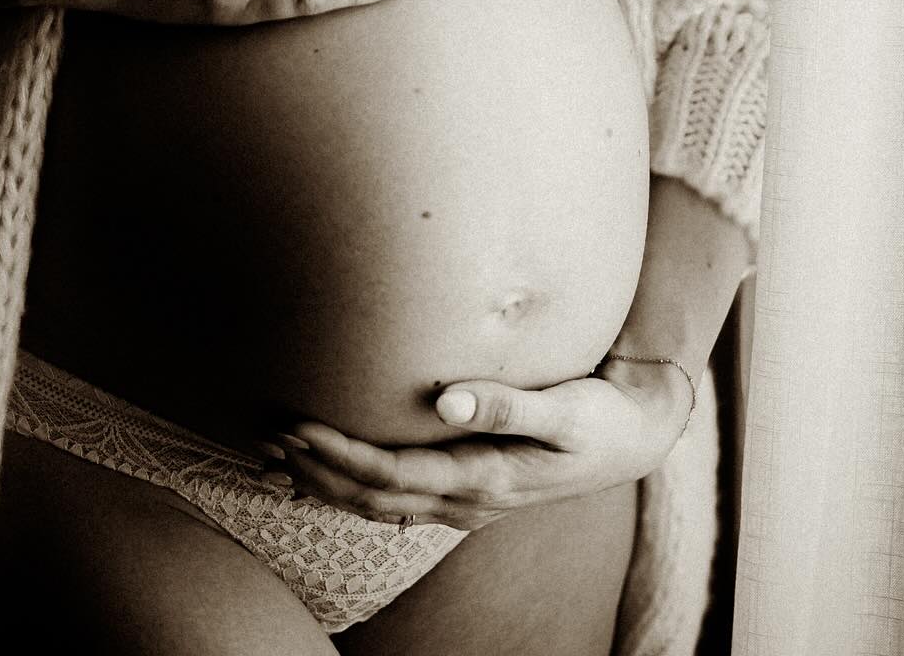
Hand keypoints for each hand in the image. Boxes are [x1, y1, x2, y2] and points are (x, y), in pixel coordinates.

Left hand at [260, 361, 694, 530]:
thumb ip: (509, 404)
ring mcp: (468, 499)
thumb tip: (449, 400)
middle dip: (316, 470)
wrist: (637, 436)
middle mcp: (467, 498)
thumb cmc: (601, 414)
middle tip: (266, 437)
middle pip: (372, 496)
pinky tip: (331, 474)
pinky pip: (400, 498)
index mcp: (483, 479)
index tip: (296, 427)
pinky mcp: (471, 487)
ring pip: (380, 504)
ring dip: (327, 482)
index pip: (390, 477)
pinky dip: (357, 488)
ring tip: (278, 456)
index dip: (338, 456)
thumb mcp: (565, 409)